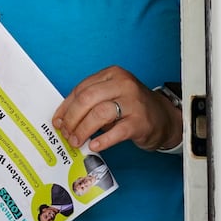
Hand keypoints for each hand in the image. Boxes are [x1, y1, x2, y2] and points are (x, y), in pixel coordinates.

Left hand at [53, 67, 181, 152]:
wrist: (163, 117)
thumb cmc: (132, 107)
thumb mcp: (111, 96)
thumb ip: (90, 102)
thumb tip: (63, 119)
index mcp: (112, 74)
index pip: (81, 89)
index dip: (66, 107)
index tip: (58, 122)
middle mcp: (123, 84)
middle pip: (87, 99)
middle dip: (72, 118)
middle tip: (66, 134)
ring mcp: (133, 102)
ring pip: (99, 114)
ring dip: (83, 130)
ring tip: (76, 141)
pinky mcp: (140, 121)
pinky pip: (116, 131)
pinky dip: (102, 140)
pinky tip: (93, 145)